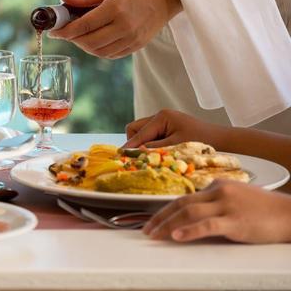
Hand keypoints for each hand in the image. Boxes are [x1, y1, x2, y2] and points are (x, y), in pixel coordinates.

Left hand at [48, 0, 181, 58]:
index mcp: (116, 9)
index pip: (83, 25)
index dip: (65, 31)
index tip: (53, 31)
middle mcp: (125, 26)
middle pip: (89, 42)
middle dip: (72, 40)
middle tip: (64, 33)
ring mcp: (133, 38)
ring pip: (100, 52)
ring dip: (84, 47)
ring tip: (78, 37)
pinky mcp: (138, 45)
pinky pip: (112, 54)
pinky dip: (98, 50)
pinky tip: (93, 41)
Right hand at [123, 109, 227, 148]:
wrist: (222, 139)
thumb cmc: (202, 141)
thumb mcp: (176, 146)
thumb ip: (153, 148)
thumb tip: (133, 152)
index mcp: (162, 117)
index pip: (138, 133)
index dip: (130, 146)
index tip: (120, 157)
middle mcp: (160, 116)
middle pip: (135, 128)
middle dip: (135, 142)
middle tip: (140, 157)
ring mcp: (163, 121)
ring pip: (142, 132)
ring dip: (144, 144)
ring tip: (154, 155)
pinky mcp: (167, 127)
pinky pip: (151, 135)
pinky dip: (152, 144)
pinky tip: (161, 152)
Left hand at [143, 181, 290, 242]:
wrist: (290, 214)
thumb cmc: (265, 209)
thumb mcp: (236, 198)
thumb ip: (215, 202)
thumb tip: (194, 213)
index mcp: (217, 185)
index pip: (185, 198)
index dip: (166, 209)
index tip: (153, 219)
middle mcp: (218, 192)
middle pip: (181, 204)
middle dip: (160, 217)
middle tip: (146, 229)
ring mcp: (227, 206)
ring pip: (189, 213)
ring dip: (168, 224)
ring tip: (155, 234)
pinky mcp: (236, 222)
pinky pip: (207, 225)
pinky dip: (190, 231)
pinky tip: (177, 236)